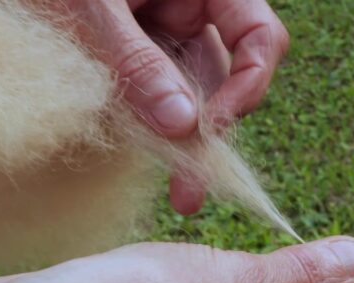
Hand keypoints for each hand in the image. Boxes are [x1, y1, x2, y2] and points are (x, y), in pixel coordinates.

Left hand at [44, 0, 288, 214]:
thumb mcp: (94, 8)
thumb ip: (138, 61)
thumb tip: (183, 126)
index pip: (260, 37)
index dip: (250, 83)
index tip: (211, 126)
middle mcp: (195, 10)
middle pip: (227, 76)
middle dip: (211, 133)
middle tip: (193, 187)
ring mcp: (167, 34)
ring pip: (192, 95)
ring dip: (183, 141)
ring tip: (182, 192)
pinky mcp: (138, 56)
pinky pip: (158, 98)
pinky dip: (152, 128)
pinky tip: (147, 161)